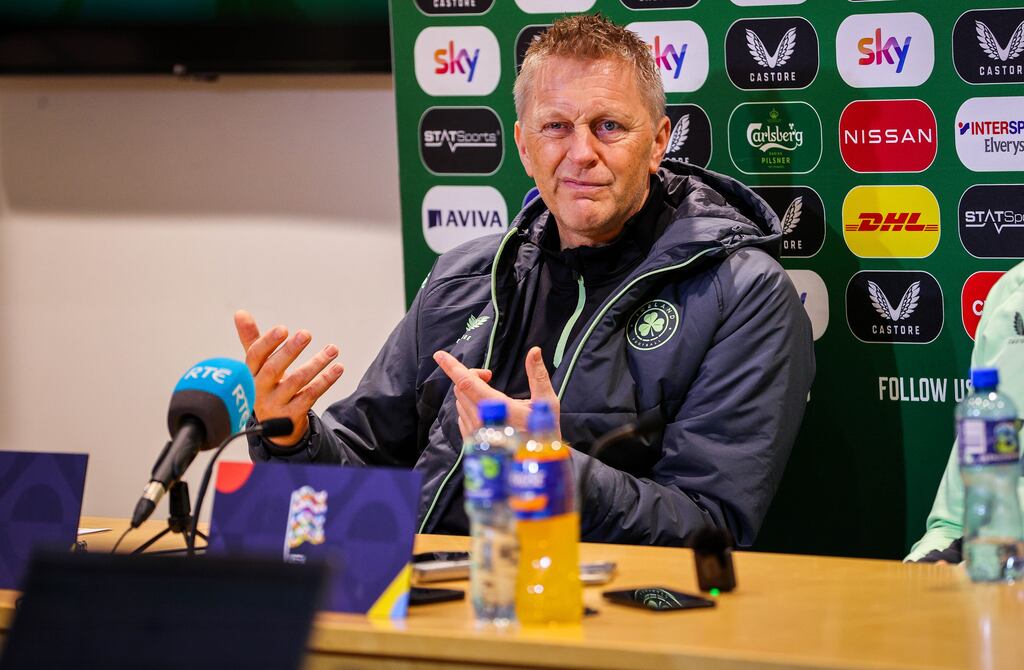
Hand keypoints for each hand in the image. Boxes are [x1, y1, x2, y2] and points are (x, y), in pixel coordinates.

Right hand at [234, 309, 343, 445]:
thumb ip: (251, 339)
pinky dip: (325, 381)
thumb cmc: (266, 387)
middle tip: (306, 334)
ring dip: (316, 363)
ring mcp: (275, 404)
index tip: (283, 328)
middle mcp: (259, 390)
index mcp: (249, 374)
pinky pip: (310, 395)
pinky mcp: (292, 415)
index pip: (255, 356)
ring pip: (296, 381)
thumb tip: (240, 312)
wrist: (274, 428)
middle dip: (290, 350)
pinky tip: (337, 368)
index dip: (268, 342)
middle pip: (273, 368)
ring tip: (332, 349)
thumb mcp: (257, 366)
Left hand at [433, 346, 558, 438]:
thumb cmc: (543, 433)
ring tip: (491, 396)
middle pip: (461, 389)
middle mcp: (481, 421)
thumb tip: (535, 350)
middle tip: (490, 376)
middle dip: (471, 376)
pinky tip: (485, 410)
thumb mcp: (547, 403)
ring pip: (460, 402)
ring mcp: (474, 433)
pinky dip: (469, 406)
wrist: (536, 464)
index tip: (440, 355)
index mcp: (498, 408)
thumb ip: (538, 375)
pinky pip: (461, 417)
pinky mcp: (471, 441)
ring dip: (470, 392)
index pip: (467, 383)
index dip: (452, 367)